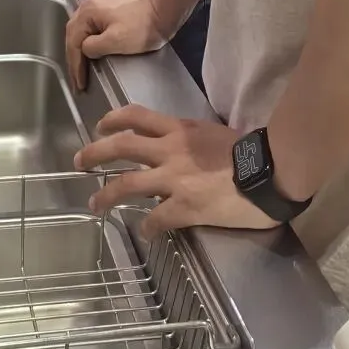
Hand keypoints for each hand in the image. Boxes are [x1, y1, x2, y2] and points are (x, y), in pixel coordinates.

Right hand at [66, 0, 166, 89]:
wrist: (162, 13)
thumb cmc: (140, 29)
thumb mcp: (114, 42)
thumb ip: (93, 47)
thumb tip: (84, 50)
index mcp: (87, 11)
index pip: (73, 42)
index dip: (75, 66)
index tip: (79, 85)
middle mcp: (88, 4)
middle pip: (73, 35)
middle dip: (73, 59)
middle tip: (76, 81)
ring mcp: (97, 4)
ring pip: (80, 30)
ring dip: (78, 50)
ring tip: (79, 69)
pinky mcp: (107, 7)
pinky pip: (90, 27)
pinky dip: (87, 41)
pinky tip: (87, 51)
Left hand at [74, 107, 279, 238]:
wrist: (268, 170)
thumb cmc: (247, 150)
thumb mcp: (211, 132)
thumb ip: (189, 138)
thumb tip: (175, 146)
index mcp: (178, 128)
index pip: (137, 116)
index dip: (114, 119)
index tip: (101, 125)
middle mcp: (170, 149)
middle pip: (122, 146)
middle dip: (96, 153)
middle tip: (79, 162)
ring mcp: (174, 179)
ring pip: (128, 183)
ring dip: (106, 195)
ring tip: (95, 204)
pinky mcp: (184, 207)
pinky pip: (156, 219)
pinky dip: (147, 226)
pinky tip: (144, 232)